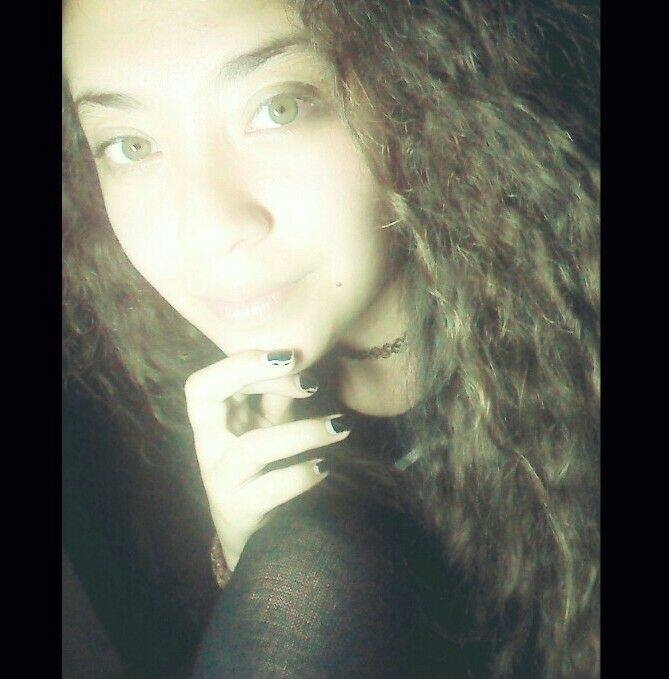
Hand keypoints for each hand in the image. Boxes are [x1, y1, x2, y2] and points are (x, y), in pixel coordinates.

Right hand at [184, 349, 350, 570]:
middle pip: (203, 396)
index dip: (240, 362)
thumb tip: (302, 360)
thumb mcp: (268, 428)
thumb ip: (277, 396)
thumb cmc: (264, 469)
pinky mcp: (240, 511)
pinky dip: (302, 474)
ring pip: (252, 447)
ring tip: (339, 427)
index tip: (289, 356)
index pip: (206, 381)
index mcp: (213, 421)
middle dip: (254, 375)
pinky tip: (324, 467)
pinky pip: (270, 489)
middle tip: (312, 380)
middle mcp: (208, 447)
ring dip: (301, 433)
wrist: (257, 536)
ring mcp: (220, 480)